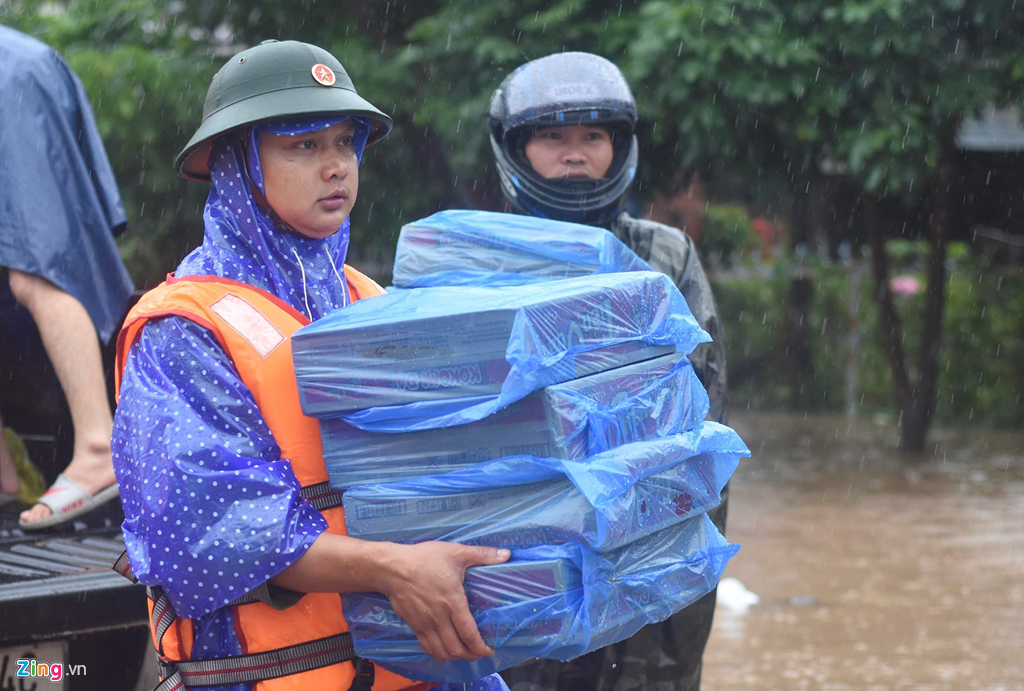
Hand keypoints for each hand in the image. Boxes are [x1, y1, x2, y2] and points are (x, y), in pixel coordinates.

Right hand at [378, 541, 509, 661]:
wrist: (392, 568)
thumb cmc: (424, 559)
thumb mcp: (456, 552)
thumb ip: (482, 555)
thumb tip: (506, 554)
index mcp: (452, 602)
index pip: (468, 634)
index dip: (481, 646)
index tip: (490, 649)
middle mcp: (439, 618)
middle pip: (456, 649)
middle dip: (471, 655)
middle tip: (480, 652)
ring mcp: (425, 624)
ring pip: (441, 652)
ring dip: (455, 657)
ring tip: (465, 653)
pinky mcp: (414, 625)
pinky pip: (427, 647)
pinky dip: (438, 653)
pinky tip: (445, 649)